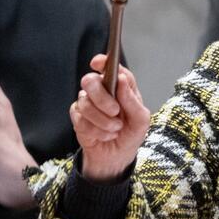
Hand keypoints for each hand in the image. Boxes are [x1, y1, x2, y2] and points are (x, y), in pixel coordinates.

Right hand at [70, 54, 149, 181]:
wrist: (117, 156)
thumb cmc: (131, 133)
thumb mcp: (141, 120)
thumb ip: (132, 100)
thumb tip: (122, 80)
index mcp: (119, 86)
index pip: (109, 67)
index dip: (102, 62)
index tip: (98, 63)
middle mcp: (101, 91)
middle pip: (90, 80)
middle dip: (102, 98)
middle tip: (115, 112)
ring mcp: (87, 103)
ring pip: (85, 102)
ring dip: (103, 120)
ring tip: (115, 129)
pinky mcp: (77, 117)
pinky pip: (80, 119)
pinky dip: (96, 130)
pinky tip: (105, 135)